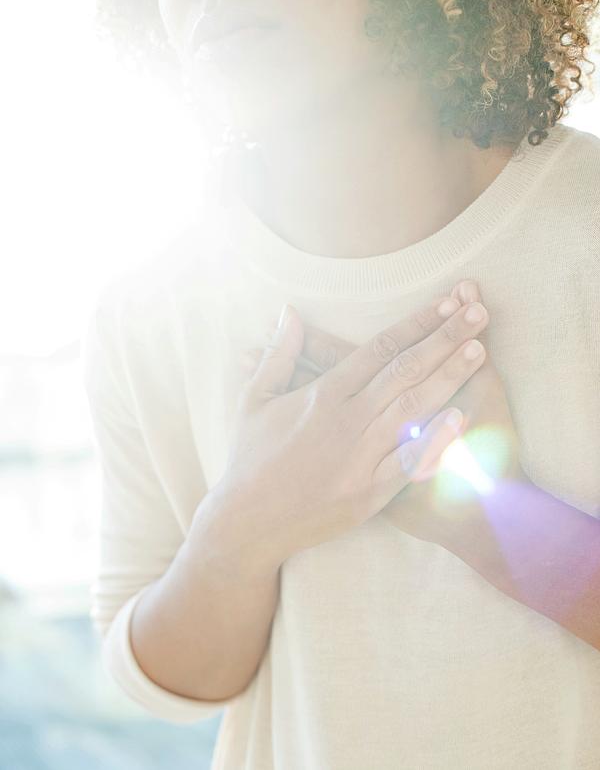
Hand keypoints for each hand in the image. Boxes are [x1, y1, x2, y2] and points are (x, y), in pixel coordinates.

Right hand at [221, 292, 488, 565]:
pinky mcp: (368, 493)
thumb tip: (290, 312)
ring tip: (480, 348)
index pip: (379, 348)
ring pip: (412, 408)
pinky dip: (434, 440)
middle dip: (444, 338)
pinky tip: (462, 418)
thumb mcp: (255, 399)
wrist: (247, 523)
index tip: (446, 302)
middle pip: (404, 369)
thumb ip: (279, 354)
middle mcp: (345, 419)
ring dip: (449, 376)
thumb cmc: (250, 458)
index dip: (415, 322)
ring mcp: (359, 457)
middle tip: (477, 311)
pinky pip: (408, 463)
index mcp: (322, 394)